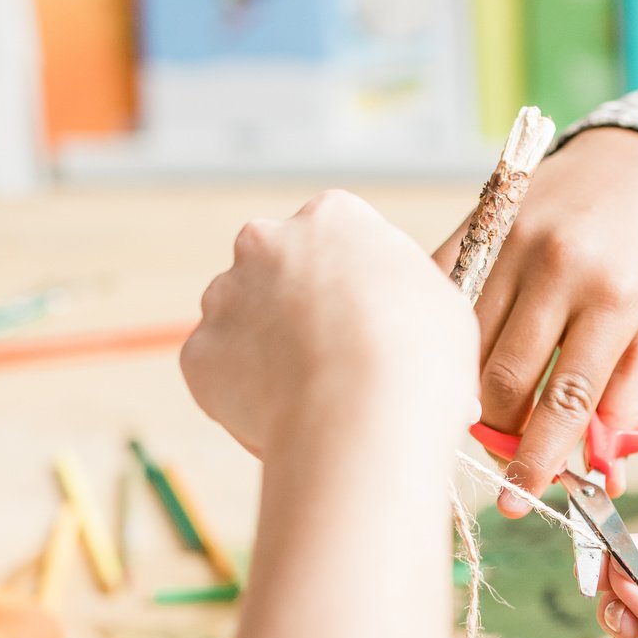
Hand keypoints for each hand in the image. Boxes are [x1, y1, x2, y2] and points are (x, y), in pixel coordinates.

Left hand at [186, 190, 474, 459]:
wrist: (365, 415)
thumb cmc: (420, 359)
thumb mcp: (439, 305)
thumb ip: (404, 295)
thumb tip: (403, 319)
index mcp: (332, 218)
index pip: (333, 238)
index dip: (349, 284)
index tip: (363, 319)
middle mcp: (267, 242)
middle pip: (276, 270)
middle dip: (295, 308)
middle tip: (330, 358)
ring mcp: (225, 296)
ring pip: (242, 322)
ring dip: (265, 352)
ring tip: (312, 399)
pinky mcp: (199, 353)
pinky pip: (220, 375)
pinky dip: (243, 397)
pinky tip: (284, 419)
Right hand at [432, 128, 637, 510]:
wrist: (630, 166)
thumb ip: (627, 401)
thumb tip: (603, 477)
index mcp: (614, 295)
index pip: (567, 397)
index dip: (539, 456)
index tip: (522, 499)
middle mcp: (558, 265)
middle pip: (505, 378)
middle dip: (499, 433)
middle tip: (504, 458)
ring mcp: (511, 241)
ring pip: (465, 345)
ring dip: (469, 395)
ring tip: (484, 417)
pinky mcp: (477, 226)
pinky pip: (441, 299)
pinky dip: (440, 341)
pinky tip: (452, 364)